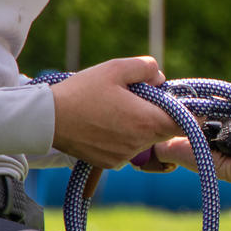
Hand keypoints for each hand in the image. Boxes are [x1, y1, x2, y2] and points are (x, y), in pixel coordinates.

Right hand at [50, 57, 178, 168]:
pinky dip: (123, 137)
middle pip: (164, 131)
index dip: (184, 112)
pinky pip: (128, 148)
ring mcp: (125, 157)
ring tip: (114, 109)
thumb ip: (147, 68)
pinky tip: (104, 123)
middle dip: (157, 114)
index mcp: (147, 121)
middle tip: (136, 98)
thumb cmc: (82, 91)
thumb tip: (161, 79)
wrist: (46, 119)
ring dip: (138, 125)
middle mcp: (140, 143)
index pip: (184, 123)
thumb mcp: (116, 68)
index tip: (173, 101)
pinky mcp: (111, 163)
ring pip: (145, 139)